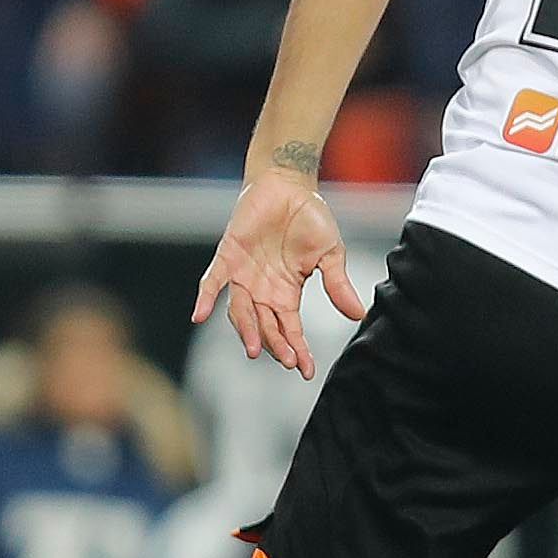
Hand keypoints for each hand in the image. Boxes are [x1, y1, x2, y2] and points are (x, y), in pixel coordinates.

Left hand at [192, 167, 367, 377]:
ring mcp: (243, 275)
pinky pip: (212, 282)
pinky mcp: (228, 257)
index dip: (298, 350)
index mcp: (287, 293)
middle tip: (285, 359)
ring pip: (240, 312)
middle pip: (265, 326)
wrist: (288, 186)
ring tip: (254, 348)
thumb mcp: (330, 254)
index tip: (306, 371)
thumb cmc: (310, 218)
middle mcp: (263, 290)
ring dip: (247, 330)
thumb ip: (337, 284)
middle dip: (275, 344)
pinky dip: (205, 299)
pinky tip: (200, 316)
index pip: (291, 330)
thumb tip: (358, 314)